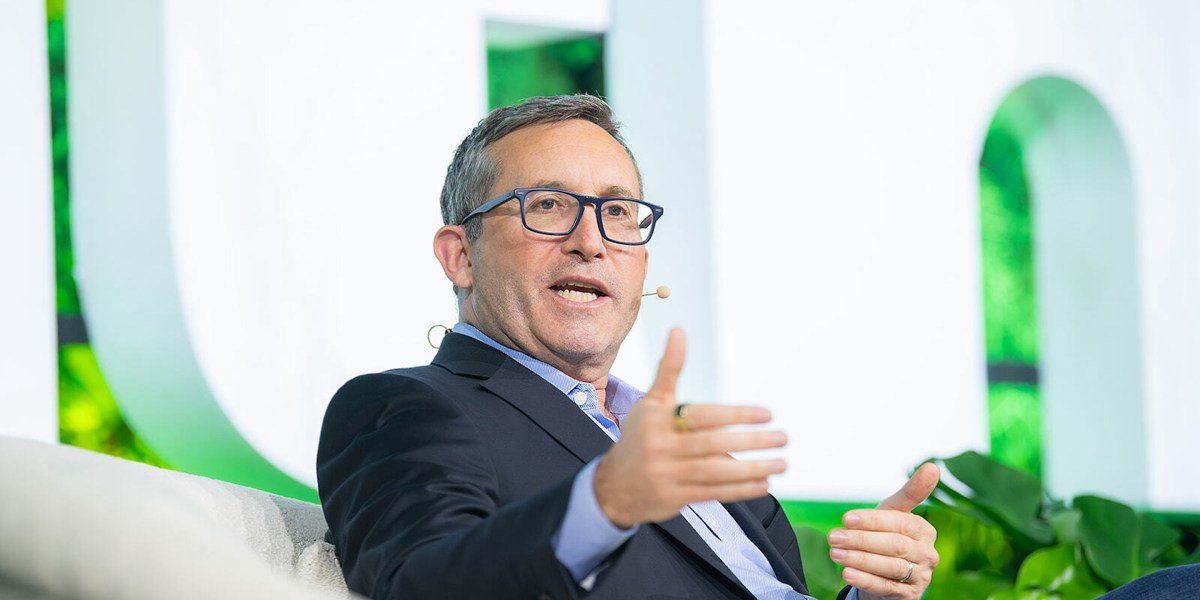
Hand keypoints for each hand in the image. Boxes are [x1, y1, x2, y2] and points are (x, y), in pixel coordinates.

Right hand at [593, 328, 788, 527]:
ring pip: (717, 472)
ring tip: (781, 463)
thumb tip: (678, 330)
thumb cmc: (639, 437)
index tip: (767, 414)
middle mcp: (661, 447)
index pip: (702, 415)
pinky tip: (763, 483)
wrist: (613, 486)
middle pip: (713, 444)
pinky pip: (713, 494)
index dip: (736, 414)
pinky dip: (740, 490)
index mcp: (657, 420)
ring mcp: (667, 475)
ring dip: (753, 469)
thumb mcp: (650, 402)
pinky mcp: (674, 499)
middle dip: (752, 442)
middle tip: (782, 437)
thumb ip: (669, 369)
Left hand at [828, 463, 940, 599]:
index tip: (846, 518)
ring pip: (889, 566)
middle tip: (833, 536)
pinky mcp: (908, 596)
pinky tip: (846, 573)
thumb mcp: (894, 514)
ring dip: (859, 559)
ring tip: (835, 553)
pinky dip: (865, 580)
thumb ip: (911, 493)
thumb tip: (933, 466)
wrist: (888, 573)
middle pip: (894, 545)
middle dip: (861, 540)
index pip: (900, 522)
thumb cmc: (889, 536)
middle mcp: (927, 554)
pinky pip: (885, 587)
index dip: (872, 520)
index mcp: (924, 530)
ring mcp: (920, 576)